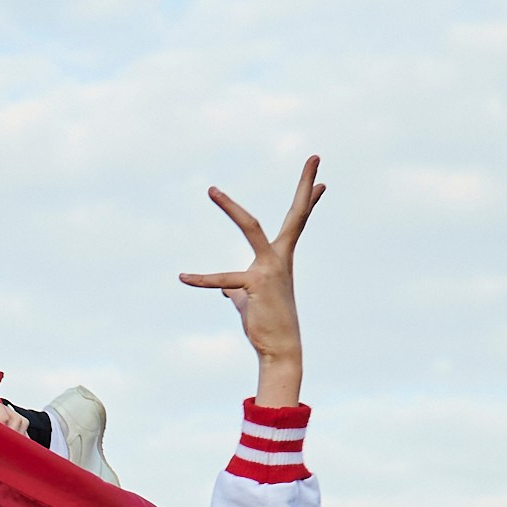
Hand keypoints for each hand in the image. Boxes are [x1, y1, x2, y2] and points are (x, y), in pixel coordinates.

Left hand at [179, 155, 322, 406]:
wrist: (278, 350)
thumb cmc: (265, 324)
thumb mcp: (249, 301)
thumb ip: (238, 290)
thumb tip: (226, 290)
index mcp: (281, 257)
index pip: (297, 222)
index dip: (309, 200)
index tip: (323, 181)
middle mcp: (281, 257)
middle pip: (296, 214)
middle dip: (305, 184)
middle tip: (316, 155)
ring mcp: (269, 268)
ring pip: (251, 227)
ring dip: (231, 207)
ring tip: (212, 189)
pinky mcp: (253, 286)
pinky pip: (223, 280)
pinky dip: (202, 280)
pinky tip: (183, 277)